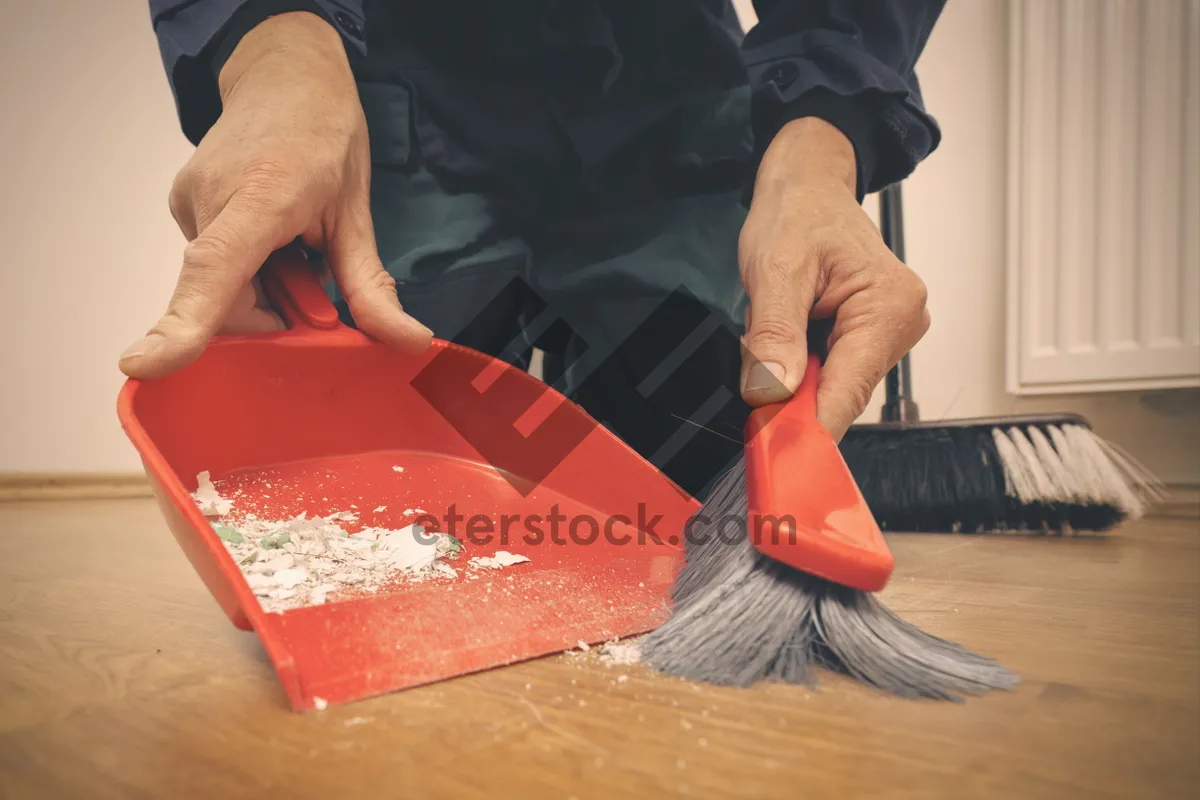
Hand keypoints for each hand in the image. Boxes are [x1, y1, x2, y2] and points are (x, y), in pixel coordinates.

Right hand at [119, 12, 431, 378]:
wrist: (286, 74)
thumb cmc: (324, 134)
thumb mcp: (357, 212)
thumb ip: (371, 285)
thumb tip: (408, 341)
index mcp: (261, 196)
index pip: (214, 268)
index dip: (181, 324)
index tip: (142, 364)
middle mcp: (212, 199)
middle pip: (223, 297)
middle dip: (269, 313)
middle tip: (311, 283)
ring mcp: (189, 200)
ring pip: (218, 284)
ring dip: (258, 287)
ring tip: (290, 248)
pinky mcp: (183, 204)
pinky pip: (212, 262)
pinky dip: (244, 267)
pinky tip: (269, 236)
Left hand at [738, 118, 929, 439]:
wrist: (807, 188)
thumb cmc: (799, 213)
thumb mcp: (775, 268)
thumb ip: (774, 333)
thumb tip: (773, 391)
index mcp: (890, 304)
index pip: (849, 390)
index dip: (809, 428)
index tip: (773, 454)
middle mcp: (901, 324)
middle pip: (840, 395)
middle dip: (792, 395)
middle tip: (753, 372)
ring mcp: (887, 335)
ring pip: (830, 389)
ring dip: (793, 378)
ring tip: (772, 332)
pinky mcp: (868, 341)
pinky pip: (828, 376)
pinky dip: (798, 369)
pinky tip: (785, 342)